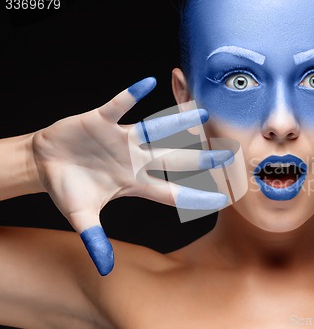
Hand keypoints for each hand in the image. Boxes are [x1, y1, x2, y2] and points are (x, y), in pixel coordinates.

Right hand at [32, 77, 232, 274]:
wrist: (43, 164)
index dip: (196, 197)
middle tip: (229, 155)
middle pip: (175, 159)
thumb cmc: (67, 188)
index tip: (223, 200)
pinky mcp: (101, 120)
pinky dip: (130, 95)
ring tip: (201, 113)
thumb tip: (106, 269)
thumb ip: (95, 240)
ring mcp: (121, 139)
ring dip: (176, 122)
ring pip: (154, 129)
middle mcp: (135, 159)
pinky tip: (148, 84)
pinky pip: (118, 105)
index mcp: (134, 183)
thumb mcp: (81, 217)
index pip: (171, 193)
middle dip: (201, 158)